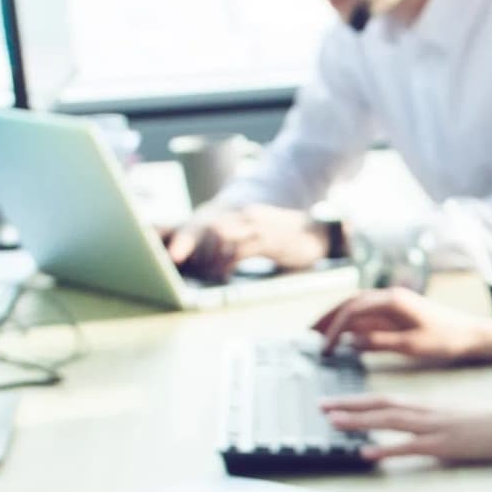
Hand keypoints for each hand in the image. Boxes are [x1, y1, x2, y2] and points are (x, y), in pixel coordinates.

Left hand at [175, 204, 327, 279]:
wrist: (321, 232)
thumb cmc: (286, 241)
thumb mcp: (257, 239)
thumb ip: (235, 246)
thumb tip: (209, 267)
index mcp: (238, 215)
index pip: (203, 221)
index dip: (184, 236)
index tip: (170, 256)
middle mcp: (244, 215)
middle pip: (206, 225)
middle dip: (192, 246)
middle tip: (188, 269)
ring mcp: (256, 225)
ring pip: (219, 234)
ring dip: (209, 257)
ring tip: (208, 275)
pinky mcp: (268, 239)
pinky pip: (239, 250)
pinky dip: (226, 264)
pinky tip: (225, 276)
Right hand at [310, 286, 490, 364]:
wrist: (472, 334)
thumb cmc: (446, 339)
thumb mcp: (412, 346)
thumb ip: (380, 342)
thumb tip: (352, 342)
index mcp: (393, 300)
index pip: (353, 311)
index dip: (336, 329)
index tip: (326, 348)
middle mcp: (391, 296)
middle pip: (350, 303)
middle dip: (328, 318)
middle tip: (308, 335)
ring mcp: (394, 302)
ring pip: (358, 306)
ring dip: (338, 319)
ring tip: (320, 334)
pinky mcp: (399, 311)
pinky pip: (369, 314)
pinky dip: (354, 323)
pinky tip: (346, 336)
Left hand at [318, 397, 491, 466]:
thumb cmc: (491, 424)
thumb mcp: (456, 416)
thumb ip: (432, 421)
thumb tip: (411, 428)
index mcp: (428, 405)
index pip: (386, 399)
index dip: (358, 399)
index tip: (334, 401)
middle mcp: (427, 412)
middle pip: (381, 405)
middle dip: (348, 406)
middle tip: (321, 407)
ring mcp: (435, 428)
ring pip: (389, 421)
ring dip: (360, 421)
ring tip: (334, 423)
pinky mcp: (444, 445)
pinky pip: (410, 447)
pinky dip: (386, 449)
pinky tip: (367, 453)